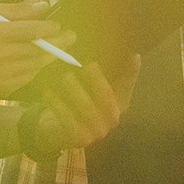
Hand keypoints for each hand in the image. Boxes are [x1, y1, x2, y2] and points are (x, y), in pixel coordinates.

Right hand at [0, 2, 76, 98]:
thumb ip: (16, 9)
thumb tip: (44, 6)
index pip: (28, 31)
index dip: (47, 29)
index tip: (58, 26)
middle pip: (36, 50)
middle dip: (57, 43)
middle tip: (70, 37)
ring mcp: (2, 74)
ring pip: (35, 65)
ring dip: (50, 57)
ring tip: (59, 48)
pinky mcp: (4, 88)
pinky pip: (29, 78)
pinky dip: (37, 69)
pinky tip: (40, 61)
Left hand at [23, 54, 140, 157]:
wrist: (56, 132)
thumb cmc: (76, 104)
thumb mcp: (89, 89)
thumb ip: (97, 72)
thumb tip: (99, 45)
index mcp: (119, 105)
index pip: (127, 86)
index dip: (132, 72)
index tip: (135, 55)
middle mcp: (113, 120)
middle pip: (107, 96)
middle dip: (97, 80)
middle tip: (87, 64)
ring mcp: (98, 132)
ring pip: (87, 108)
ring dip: (76, 90)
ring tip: (65, 77)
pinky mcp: (81, 139)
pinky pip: (69, 119)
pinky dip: (58, 105)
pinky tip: (48, 92)